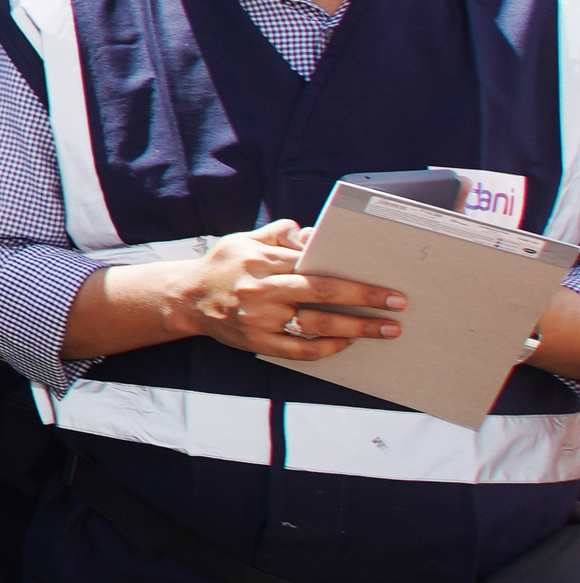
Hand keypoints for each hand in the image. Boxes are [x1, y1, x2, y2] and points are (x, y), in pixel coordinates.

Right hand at [153, 222, 403, 358]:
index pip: (315, 266)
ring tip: (386, 330)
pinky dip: (326, 348)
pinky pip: (298, 350)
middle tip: (398, 304)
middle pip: (322, 294)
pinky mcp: (256, 342)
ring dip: (356, 328)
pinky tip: (345, 342)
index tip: (385, 282)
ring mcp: (259, 319)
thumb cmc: (222, 266)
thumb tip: (311, 233)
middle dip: (365, 299)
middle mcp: (261, 290)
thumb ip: (278, 234)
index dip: (353, 276)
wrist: (184, 298)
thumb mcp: (244, 240)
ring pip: (316, 325)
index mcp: (261, 261)